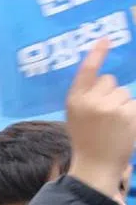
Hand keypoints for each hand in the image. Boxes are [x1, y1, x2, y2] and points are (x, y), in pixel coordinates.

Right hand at [66, 39, 135, 196]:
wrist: (96, 165)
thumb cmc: (86, 139)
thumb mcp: (76, 116)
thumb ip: (86, 97)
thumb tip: (105, 79)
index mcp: (75, 100)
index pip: (86, 71)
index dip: (96, 54)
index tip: (105, 39)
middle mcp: (91, 101)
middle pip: (110, 81)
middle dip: (112, 93)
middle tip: (105, 115)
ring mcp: (111, 108)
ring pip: (125, 93)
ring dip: (123, 105)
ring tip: (114, 125)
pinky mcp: (128, 115)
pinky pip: (134, 104)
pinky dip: (132, 114)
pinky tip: (124, 128)